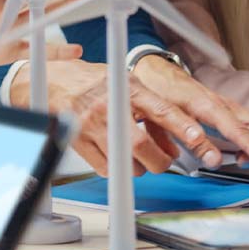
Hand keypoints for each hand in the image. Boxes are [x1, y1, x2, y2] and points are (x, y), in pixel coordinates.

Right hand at [10, 58, 248, 176]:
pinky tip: (113, 153)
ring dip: (137, 167)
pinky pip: (105, 169)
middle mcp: (108, 106)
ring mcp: (90, 125)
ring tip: (135, 154)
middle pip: (141, 147)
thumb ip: (152, 109)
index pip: (161, 110)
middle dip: (158, 161)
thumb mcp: (126, 83)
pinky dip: (115, 168)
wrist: (49, 80)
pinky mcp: (76, 142)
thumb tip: (176, 142)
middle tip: (162, 162)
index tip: (200, 140)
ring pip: (125, 163)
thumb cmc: (92, 81)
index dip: (182, 127)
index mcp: (126, 87)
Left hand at [132, 55, 248, 167]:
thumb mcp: (168, 119)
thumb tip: (213, 160)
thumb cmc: (162, 93)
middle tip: (242, 163)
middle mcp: (227, 106)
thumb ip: (190, 142)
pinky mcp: (230, 112)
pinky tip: (236, 153)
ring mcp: (231, 108)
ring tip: (239, 160)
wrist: (159, 75)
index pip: (240, 129)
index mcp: (210, 106)